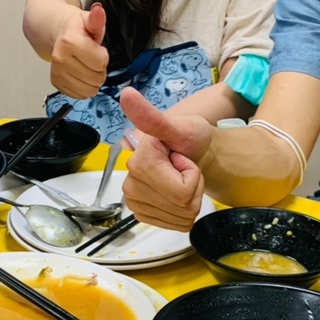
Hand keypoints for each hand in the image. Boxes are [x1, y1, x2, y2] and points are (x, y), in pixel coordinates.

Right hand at [50, 3, 108, 98]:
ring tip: (87, 66)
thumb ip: (96, 19)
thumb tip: (98, 10)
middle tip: (92, 58)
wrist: (58, 33)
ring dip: (93, 81)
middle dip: (100, 70)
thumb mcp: (89, 20)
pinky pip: (80, 95)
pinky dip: (84, 88)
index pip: (100, 62)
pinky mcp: (56, 84)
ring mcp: (57, 73)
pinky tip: (81, 75)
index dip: (103, 56)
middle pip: (96, 78)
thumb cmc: (77, 28)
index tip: (97, 48)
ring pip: (90, 90)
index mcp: (69, 42)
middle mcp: (60, 59)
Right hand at [119, 88, 212, 230]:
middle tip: (184, 169)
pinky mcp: (141, 215)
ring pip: (180, 218)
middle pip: (182, 206)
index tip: (182, 158)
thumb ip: (152, 116)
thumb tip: (127, 95)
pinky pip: (174, 225)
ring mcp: (134, 202)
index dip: (192, 175)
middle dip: (192, 188)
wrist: (191, 151)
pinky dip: (182, 212)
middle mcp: (130, 184)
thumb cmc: (188, 137)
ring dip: (189, 200)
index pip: (183, 191)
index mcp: (139, 163)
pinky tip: (176, 194)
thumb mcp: (178, 126)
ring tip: (181, 179)